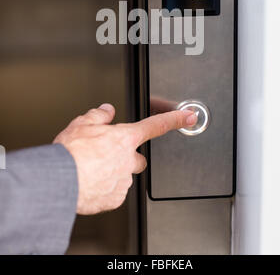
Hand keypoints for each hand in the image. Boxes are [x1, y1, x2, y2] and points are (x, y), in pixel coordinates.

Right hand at [53, 104, 196, 214]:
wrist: (61, 181)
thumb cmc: (71, 153)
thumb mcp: (82, 124)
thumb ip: (99, 115)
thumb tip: (107, 110)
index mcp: (125, 138)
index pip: (155, 125)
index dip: (174, 120)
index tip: (188, 117)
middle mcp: (129, 159)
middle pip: (139, 158)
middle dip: (128, 157)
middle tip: (108, 156)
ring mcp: (124, 181)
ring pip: (125, 176)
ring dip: (114, 173)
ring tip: (92, 171)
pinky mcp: (116, 198)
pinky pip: (115, 193)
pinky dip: (106, 189)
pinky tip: (92, 184)